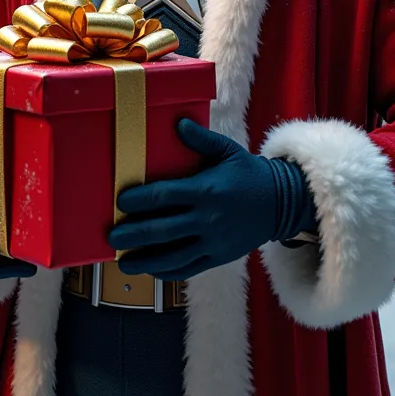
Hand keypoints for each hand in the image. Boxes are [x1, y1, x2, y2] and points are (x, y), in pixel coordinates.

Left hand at [108, 119, 285, 280]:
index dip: (141, 200)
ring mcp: (213, 241)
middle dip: (134, 235)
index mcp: (206, 190)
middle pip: (163, 230)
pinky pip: (189, 268)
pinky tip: (151, 270)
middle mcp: (207, 219)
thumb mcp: (228, 152)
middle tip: (112, 237)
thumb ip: (201, 140)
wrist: (282, 203)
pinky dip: (168, 272)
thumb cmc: (249, 174)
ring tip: (123, 263)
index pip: (166, 196)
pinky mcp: (218, 257)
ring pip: (173, 256)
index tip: (120, 202)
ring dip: (145, 260)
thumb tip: (178, 124)